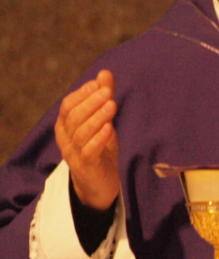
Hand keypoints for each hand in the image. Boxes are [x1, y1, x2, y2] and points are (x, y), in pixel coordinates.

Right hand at [55, 69, 119, 210]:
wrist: (99, 185)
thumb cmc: (100, 149)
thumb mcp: (103, 121)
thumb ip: (102, 99)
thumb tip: (105, 73)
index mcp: (65, 126)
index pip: (68, 106)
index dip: (82, 94)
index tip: (98, 83)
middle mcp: (66, 139)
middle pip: (74, 117)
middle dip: (91, 103)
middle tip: (107, 91)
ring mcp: (74, 154)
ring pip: (81, 134)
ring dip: (97, 118)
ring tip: (112, 105)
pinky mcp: (86, 167)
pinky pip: (89, 152)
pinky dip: (99, 139)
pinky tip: (110, 128)